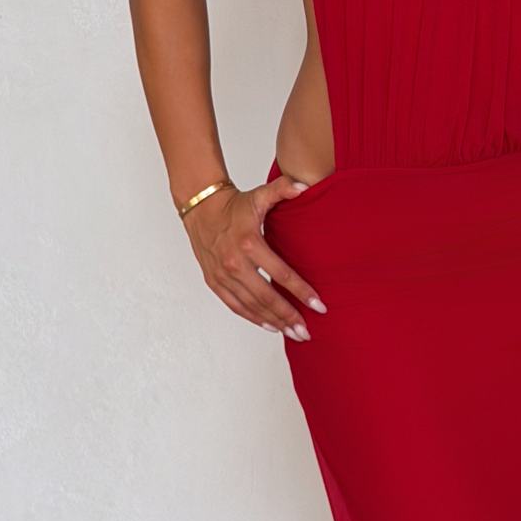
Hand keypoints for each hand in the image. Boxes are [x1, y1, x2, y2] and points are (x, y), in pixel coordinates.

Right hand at [182, 175, 326, 339]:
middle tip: (307, 332)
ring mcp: (223, 275)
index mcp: (249, 244)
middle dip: (289, 317)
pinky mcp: (214, 282)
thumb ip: (283, 189)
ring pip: (252, 306)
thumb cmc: (234, 205)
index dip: (302, 292)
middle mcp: (235, 263)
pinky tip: (270, 326)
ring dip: (274, 322)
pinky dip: (253, 318)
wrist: (201, 208)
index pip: (281, 275)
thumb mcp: (260, 195)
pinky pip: (235, 306)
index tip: (319, 306)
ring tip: (293, 334)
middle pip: (267, 298)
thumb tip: (304, 186)